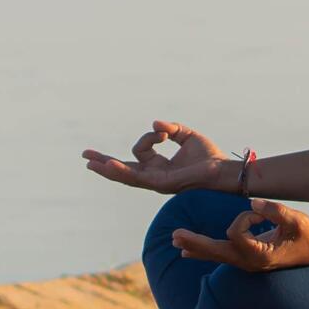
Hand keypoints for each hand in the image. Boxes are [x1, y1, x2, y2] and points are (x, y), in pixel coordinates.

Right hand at [82, 119, 232, 193]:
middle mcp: (154, 177)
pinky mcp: (162, 183)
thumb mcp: (187, 136)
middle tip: (84, 156)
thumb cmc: (209, 156)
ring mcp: (156, 182)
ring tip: (90, 163)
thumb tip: (155, 124)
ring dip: (107, 169)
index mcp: (158, 167)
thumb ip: (170, 129)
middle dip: (103, 163)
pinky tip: (109, 165)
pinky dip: (122, 170)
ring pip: (126, 176)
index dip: (150, 136)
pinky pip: (137, 177)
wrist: (223, 170)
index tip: (165, 131)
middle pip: (123, 170)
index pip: (140, 151)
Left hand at [170, 196, 308, 271]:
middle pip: (216, 251)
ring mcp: (247, 263)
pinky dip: (204, 250)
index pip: (236, 232)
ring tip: (175, 242)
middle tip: (174, 235)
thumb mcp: (297, 220)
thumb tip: (252, 202)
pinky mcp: (246, 259)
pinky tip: (188, 252)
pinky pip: (221, 254)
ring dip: (196, 246)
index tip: (259, 212)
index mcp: (260, 255)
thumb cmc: (308, 234)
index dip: (245, 216)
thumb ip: (276, 211)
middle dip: (195, 242)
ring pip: (216, 255)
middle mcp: (250, 262)